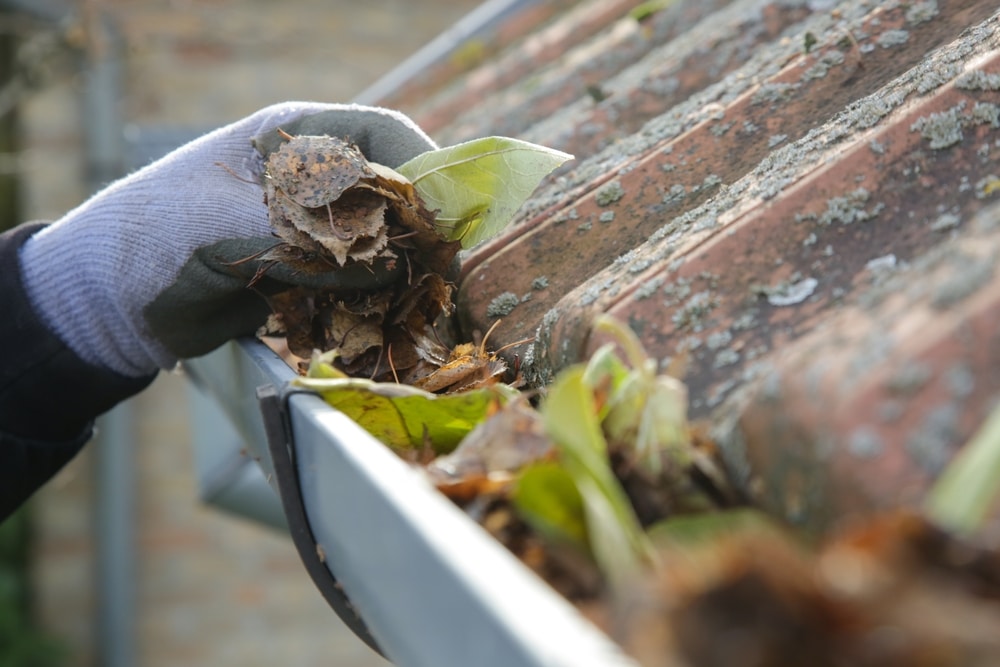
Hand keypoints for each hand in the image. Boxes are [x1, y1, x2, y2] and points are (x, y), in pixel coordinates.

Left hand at [17, 102, 436, 376]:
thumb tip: (393, 261)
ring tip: (417, 302)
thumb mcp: (231, 225)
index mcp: (293, 137)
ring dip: (404, 271)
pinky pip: (361, 281)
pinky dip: (376, 301)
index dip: (424, 170)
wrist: (109, 302)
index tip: (445, 219)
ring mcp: (312, 226)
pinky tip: (380, 320)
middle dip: (422, 229)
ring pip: (385, 240)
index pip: (383, 135)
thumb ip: (311, 236)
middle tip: (439, 274)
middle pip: (395, 190)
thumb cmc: (155, 239)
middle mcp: (312, 177)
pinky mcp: (309, 271)